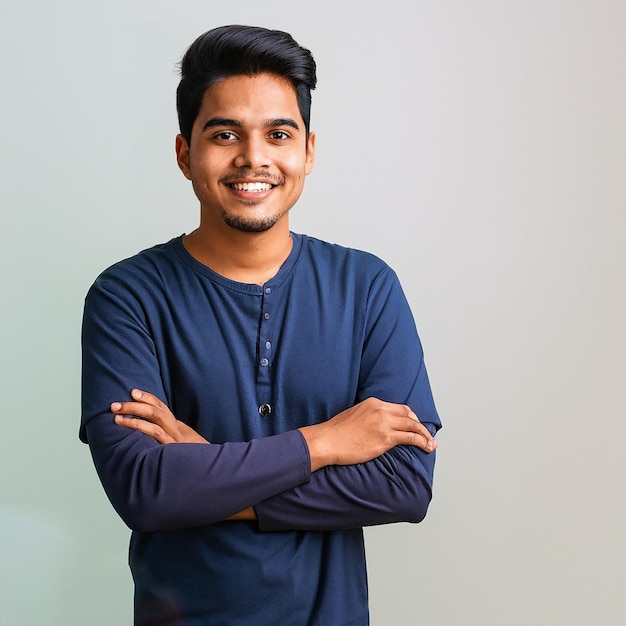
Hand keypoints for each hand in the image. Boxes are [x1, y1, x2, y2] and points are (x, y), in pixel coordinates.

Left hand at [111, 389, 208, 443]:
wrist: (202, 465)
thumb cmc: (183, 452)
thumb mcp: (173, 438)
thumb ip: (160, 430)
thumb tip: (138, 424)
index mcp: (173, 423)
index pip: (159, 405)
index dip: (146, 397)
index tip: (132, 392)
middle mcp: (174, 429)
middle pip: (155, 411)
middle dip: (133, 406)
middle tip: (114, 405)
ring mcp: (174, 439)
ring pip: (155, 424)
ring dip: (134, 420)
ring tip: (117, 418)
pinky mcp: (171, 450)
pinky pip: (157, 438)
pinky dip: (144, 430)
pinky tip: (130, 432)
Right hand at [299, 397, 436, 470]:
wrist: (328, 441)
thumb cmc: (336, 432)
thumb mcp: (354, 414)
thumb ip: (369, 415)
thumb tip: (377, 425)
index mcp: (373, 403)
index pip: (399, 408)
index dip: (410, 417)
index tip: (414, 425)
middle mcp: (381, 411)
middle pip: (409, 415)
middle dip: (420, 425)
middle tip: (426, 435)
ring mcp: (384, 424)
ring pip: (413, 426)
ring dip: (425, 435)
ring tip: (431, 444)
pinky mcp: (385, 439)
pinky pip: (410, 438)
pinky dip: (422, 442)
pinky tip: (426, 447)